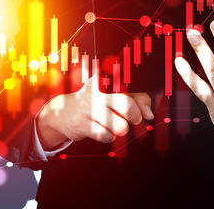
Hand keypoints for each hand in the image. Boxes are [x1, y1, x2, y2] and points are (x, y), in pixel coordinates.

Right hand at [36, 76, 153, 150]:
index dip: (142, 102)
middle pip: (127, 104)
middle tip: (134, 119)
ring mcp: (88, 107)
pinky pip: (106, 136)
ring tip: (115, 125)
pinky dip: (109, 136)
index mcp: (106, 78)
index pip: (132, 87)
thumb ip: (137, 99)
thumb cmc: (97, 102)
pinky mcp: (81, 124)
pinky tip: (103, 130)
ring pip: (119, 125)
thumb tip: (149, 115)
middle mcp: (96, 90)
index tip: (144, 111)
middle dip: (135, 116)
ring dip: (121, 129)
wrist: (64, 112)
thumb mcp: (115, 95)